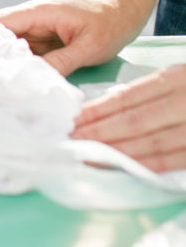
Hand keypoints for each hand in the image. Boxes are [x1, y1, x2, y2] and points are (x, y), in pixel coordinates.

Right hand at [0, 0, 143, 76]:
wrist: (124, 11)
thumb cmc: (110, 26)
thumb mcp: (89, 47)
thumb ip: (61, 62)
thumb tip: (34, 79)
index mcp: (39, 12)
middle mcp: (32, 16)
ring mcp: (36, 26)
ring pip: (6, 40)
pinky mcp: (42, 36)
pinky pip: (20, 47)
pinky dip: (9, 59)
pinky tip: (2, 75)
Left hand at [71, 64, 185, 171]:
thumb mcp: (179, 79)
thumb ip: (151, 90)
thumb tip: (109, 106)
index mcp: (174, 78)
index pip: (127, 96)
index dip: (97, 110)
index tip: (73, 119)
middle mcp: (183, 102)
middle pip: (133, 120)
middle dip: (98, 133)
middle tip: (71, 140)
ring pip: (149, 143)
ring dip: (115, 151)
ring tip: (87, 157)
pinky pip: (169, 160)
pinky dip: (143, 165)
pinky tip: (120, 167)